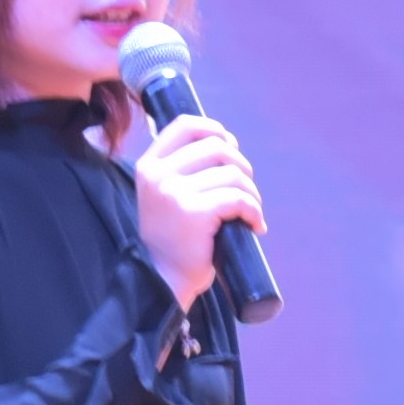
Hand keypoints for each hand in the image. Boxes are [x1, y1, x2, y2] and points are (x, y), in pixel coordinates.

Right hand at [126, 112, 264, 309]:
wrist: (163, 279)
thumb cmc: (171, 238)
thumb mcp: (164, 194)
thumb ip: (182, 168)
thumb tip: (226, 144)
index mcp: (149, 165)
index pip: (186, 125)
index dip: (215, 130)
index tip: (230, 149)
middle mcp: (158, 175)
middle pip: (217, 146)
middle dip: (241, 166)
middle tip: (244, 190)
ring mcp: (175, 192)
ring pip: (233, 173)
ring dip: (251, 192)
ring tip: (249, 211)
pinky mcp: (195, 212)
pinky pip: (239, 198)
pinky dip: (254, 210)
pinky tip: (254, 224)